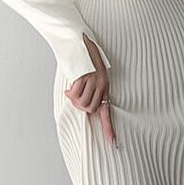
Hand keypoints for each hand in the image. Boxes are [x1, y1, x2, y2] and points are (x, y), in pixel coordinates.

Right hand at [64, 32, 117, 147]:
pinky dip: (70, 91)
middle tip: (73, 96)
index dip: (109, 129)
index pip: (107, 112)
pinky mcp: (84, 76)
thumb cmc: (82, 59)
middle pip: (89, 109)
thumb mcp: (90, 75)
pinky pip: (75, 93)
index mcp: (105, 87)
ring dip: (74, 99)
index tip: (113, 144)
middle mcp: (102, 85)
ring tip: (72, 89)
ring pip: (82, 103)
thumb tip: (80, 104)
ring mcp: (93, 81)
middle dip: (79, 106)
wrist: (80, 40)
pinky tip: (71, 83)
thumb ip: (89, 90)